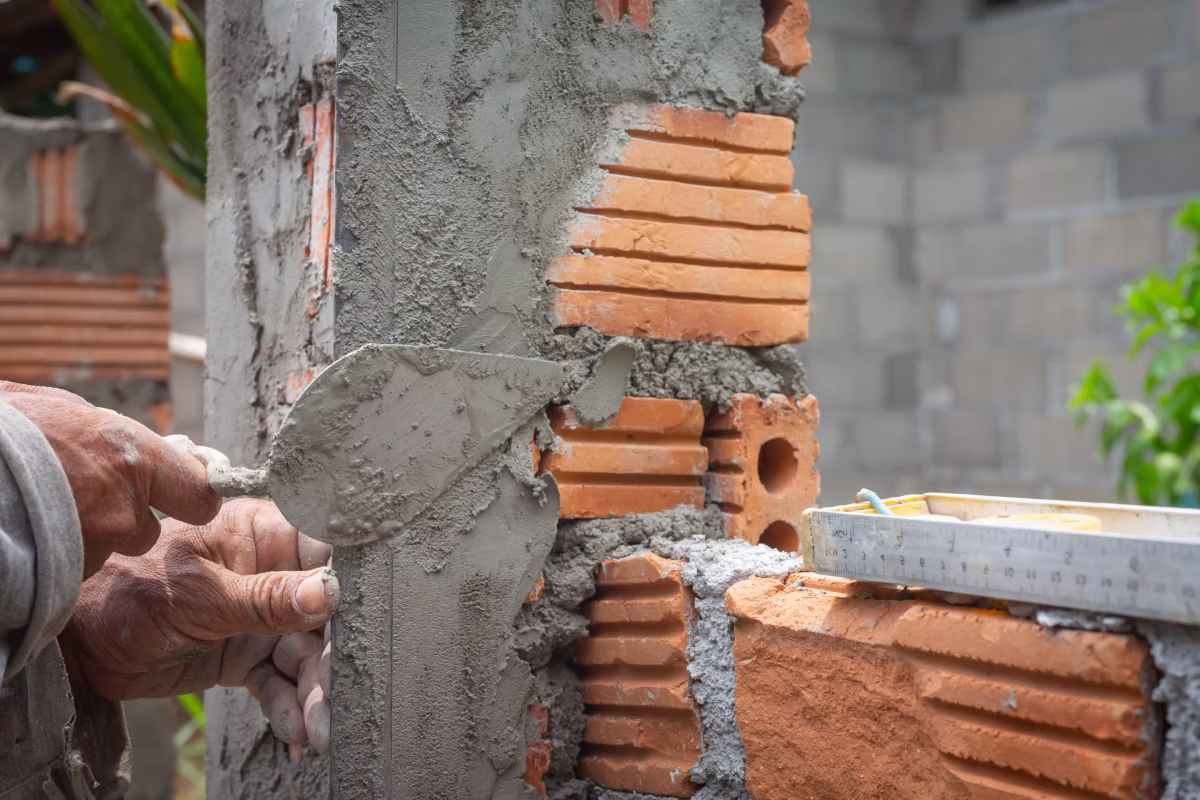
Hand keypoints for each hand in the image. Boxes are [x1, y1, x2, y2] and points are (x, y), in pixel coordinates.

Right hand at [0, 381, 220, 576]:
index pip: (198, 495)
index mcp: (133, 455)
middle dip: (122, 523)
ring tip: (42, 516)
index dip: (190, 499)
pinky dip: (54, 559)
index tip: (183, 499)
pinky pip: (69, 572)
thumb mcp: (58, 409)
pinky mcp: (61, 574)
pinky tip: (28, 536)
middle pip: (147, 532)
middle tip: (81, 503)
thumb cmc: (5, 428)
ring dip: (82, 540)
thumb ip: (100, 431)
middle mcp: (123, 506)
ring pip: (104, 554)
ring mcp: (92, 545)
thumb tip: (118, 434)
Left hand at [58, 499, 336, 753]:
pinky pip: (278, 682)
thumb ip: (266, 598)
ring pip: (304, 655)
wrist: (80, 644)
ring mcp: (259, 617)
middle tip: (336, 701)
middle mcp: (270, 574)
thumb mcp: (201, 593)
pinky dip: (288, 708)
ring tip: (317, 732)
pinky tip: (294, 734)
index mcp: (262, 535)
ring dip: (313, 694)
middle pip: (322, 616)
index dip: (350, 587)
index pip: (325, 555)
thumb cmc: (129, 591)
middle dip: (331, 662)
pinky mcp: (245, 655)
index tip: (370, 625)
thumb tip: (327, 593)